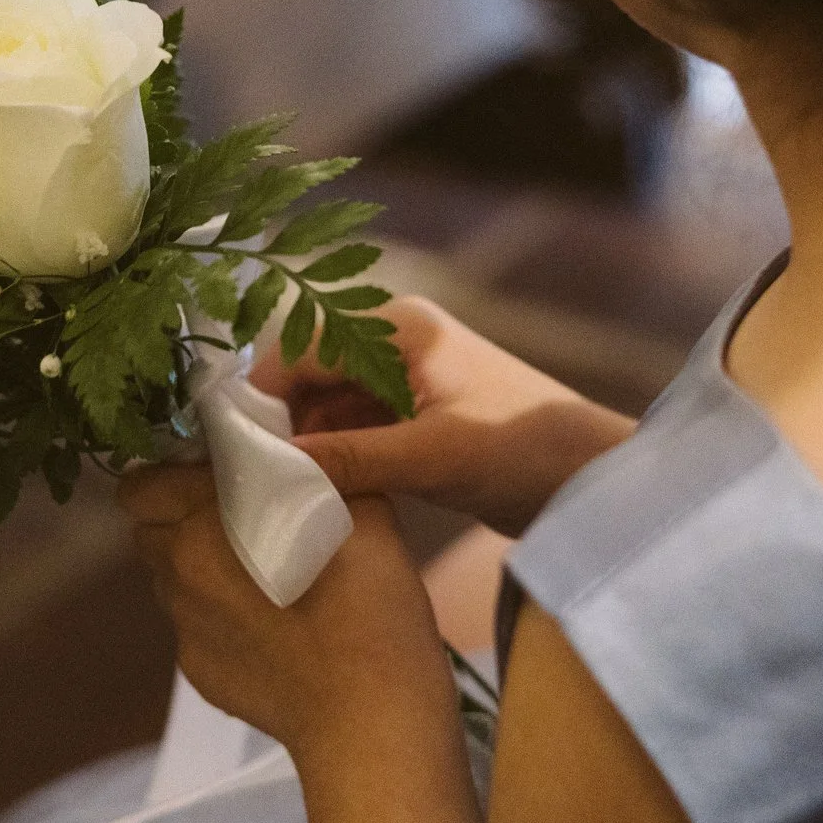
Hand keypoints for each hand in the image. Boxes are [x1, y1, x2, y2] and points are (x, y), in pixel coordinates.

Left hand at [119, 466, 452, 759]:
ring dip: (197, 564)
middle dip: (179, 514)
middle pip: (147, 528)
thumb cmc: (369, 607)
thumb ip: (322, 469)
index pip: (142, 482)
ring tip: (258, 571)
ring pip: (170, 578)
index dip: (173, 471)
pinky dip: (220, 616)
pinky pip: (196, 626)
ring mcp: (185, 629)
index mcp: (202, 524)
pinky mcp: (199, 673)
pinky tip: (272, 627)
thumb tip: (300, 448)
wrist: (370, 719)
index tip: (216, 470)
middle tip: (236, 514)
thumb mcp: (363, 513)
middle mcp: (178, 573)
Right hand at [253, 296, 635, 536]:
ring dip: (305, 446)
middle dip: (278, 426)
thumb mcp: (432, 458)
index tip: (224, 452)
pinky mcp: (416, 416)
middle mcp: (394, 339)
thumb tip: (267, 470)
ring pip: (325, 406)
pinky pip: (352, 429)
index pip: (299, 349)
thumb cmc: (526, 453)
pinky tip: (317, 496)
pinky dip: (333, 458)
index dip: (259, 399)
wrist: (598, 481)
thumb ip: (349, 458)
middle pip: (306, 376)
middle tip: (246, 482)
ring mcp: (405, 378)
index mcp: (397, 326)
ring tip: (277, 496)